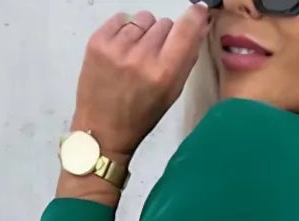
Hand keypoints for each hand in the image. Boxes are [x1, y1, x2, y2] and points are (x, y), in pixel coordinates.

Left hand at [70, 6, 213, 159]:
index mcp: (164, 74)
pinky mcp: (98, 41)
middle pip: (165, 23)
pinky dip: (123, 31)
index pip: (186, 28)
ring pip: (144, 18)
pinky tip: (120, 52)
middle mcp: (142, 57)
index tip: (197, 12)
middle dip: (163, 37)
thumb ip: (186, 58)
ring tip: (135, 55)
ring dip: (143, 33)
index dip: (194, 17)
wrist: (102, 130)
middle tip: (153, 59)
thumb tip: (200, 23)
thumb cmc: (140, 116)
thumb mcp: (171, 94)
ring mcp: (117, 47)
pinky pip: (121, 19)